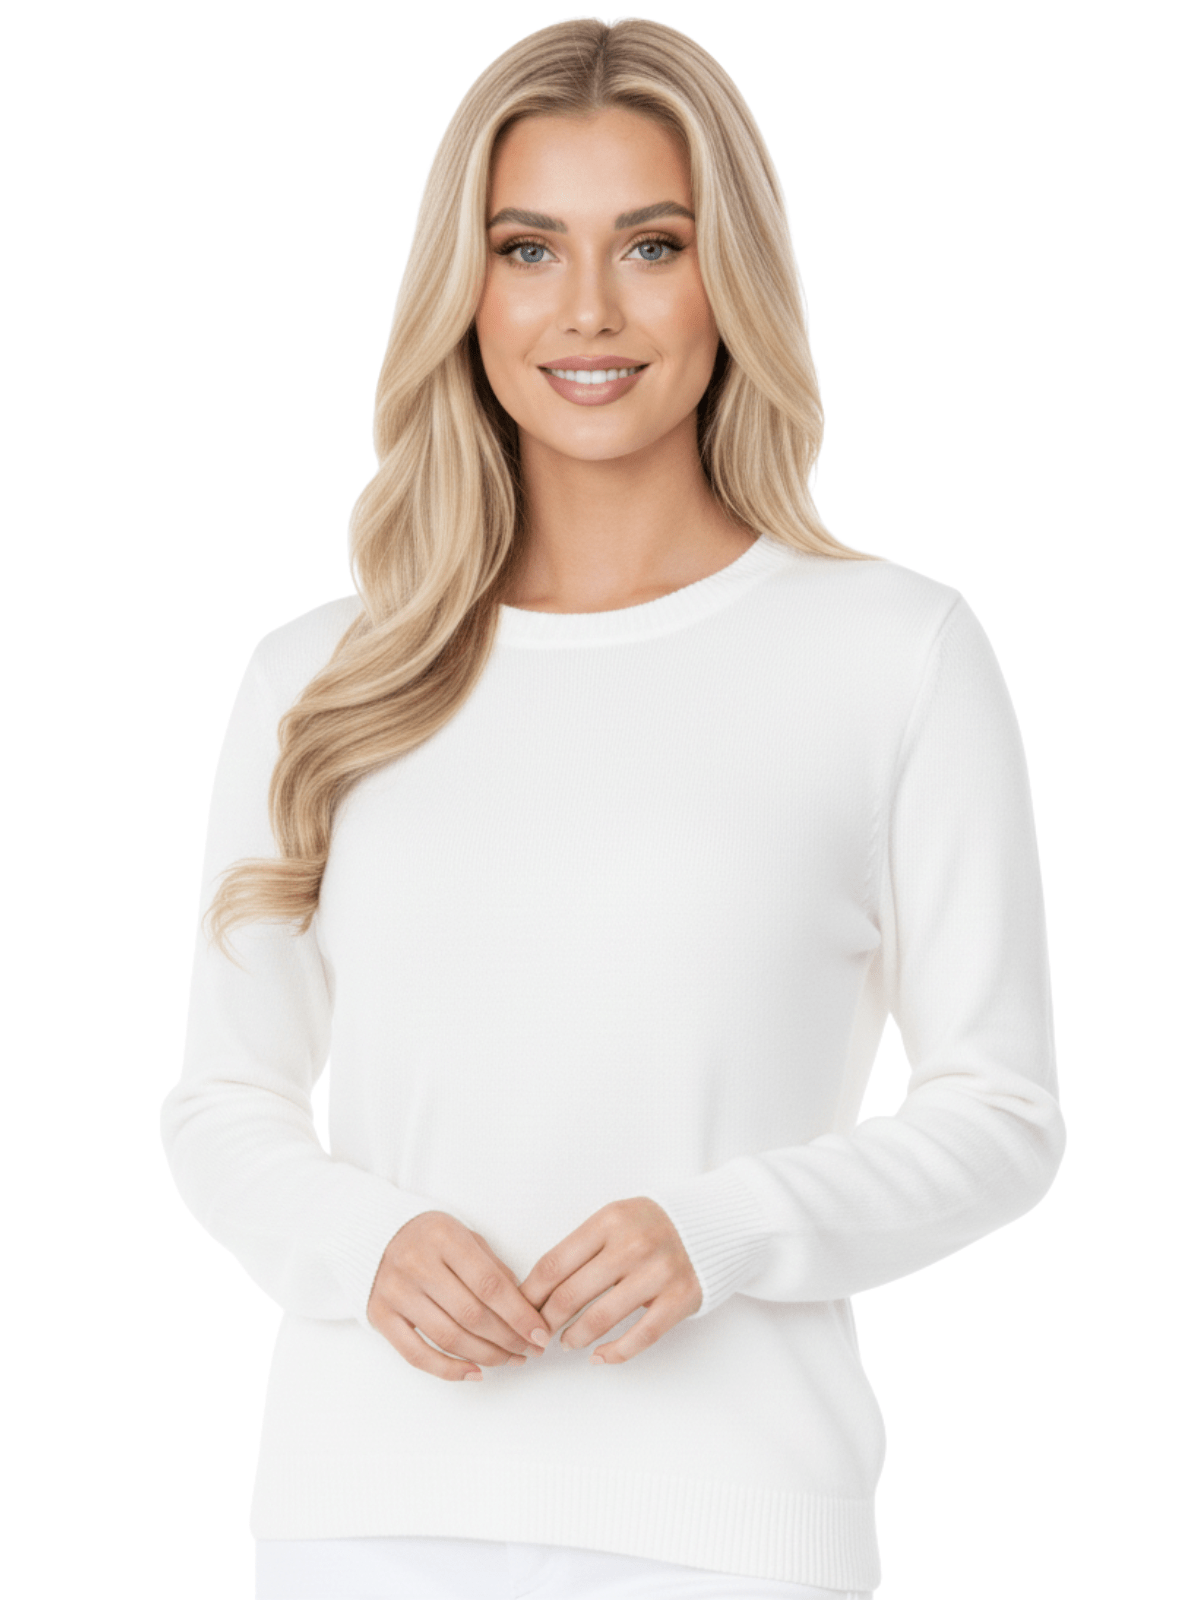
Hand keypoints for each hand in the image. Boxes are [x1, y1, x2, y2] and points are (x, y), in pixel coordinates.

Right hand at [367, 1210, 552, 1381]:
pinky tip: (475, 1372)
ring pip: (449, 1338)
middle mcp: (417, 1263)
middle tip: (531, 1351)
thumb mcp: (466, 1237)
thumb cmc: (432, 1238)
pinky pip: (417, 1355)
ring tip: (511, 1360)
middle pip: (472, 1315)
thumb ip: (494, 1269)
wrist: (376, 1234)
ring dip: (486, 1356)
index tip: (541, 1334)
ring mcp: (396, 1291)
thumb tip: (526, 1310)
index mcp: (444, 1237)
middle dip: (508, 1339)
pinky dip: (448, 1370)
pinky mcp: (380, 1316)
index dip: (519, 1315)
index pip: (490, 1285)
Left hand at [517, 1197, 701, 1365]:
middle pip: (571, 1294)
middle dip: (546, 1321)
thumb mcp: (615, 1220)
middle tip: (537, 1333)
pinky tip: (598, 1357)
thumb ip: (583, 1247)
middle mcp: (632, 1245)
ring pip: (600, 1319)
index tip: (519, 1310)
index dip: (530, 1294)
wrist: (711, 1225)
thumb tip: (536, 1289)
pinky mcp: (680, 1299)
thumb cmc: (651, 1226)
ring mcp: (658, 1272)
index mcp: (609, 1221)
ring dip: (575, 1338)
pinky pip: (639, 1337)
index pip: (554, 1264)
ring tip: (566, 1342)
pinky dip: (614, 1353)